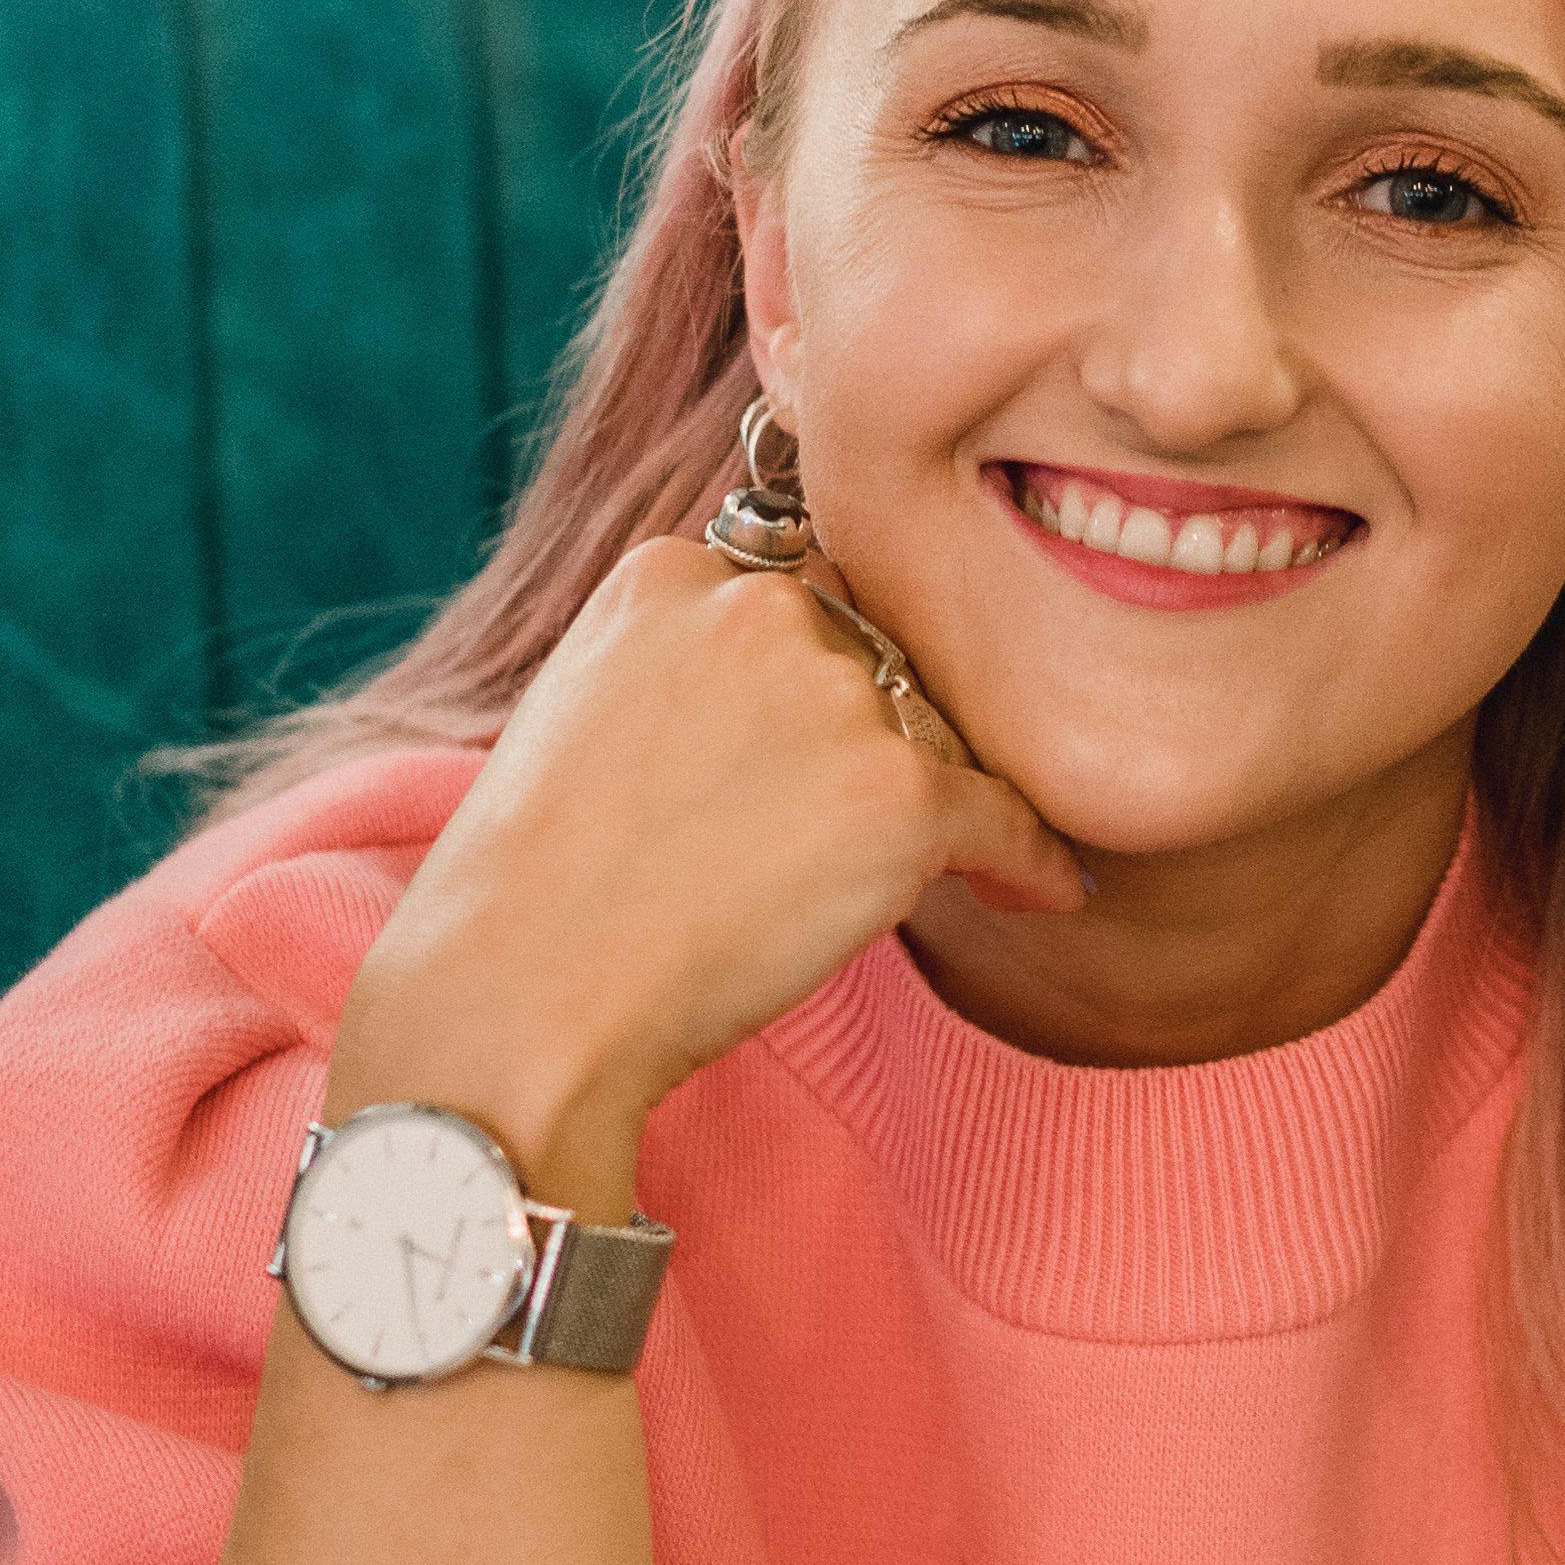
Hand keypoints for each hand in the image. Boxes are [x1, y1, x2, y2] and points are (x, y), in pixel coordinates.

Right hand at [337, 530, 1086, 1176]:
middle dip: (878, 738)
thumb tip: (817, 693)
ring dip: (940, 802)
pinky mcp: (900, 794)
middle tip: (847, 829)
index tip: (820, 751)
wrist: (524, 992)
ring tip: (913, 874)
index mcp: (673, 571)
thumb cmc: (543, 886)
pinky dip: (1030, 863)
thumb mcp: (590, 710)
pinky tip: (1040, 893)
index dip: (821, 681)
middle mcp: (763, 607)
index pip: (802, 601)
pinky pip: (1007, 820)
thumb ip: (695, 666)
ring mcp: (837, 698)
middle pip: (881, 659)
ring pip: (941, 737)